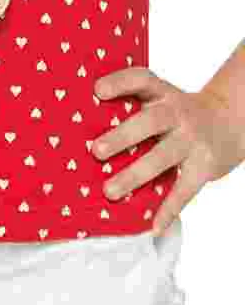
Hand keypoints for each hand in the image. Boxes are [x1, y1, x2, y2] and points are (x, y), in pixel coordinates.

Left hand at [93, 66, 244, 234]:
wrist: (229, 122)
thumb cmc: (176, 113)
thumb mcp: (159, 99)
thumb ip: (130, 105)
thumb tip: (75, 123)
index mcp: (161, 92)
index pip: (141, 79)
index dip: (120, 82)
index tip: (97, 90)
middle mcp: (177, 113)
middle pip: (149, 121)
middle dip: (122, 136)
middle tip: (96, 150)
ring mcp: (192, 140)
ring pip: (162, 158)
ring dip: (134, 176)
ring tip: (109, 191)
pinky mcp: (205, 166)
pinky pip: (185, 189)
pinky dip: (168, 209)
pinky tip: (153, 225)